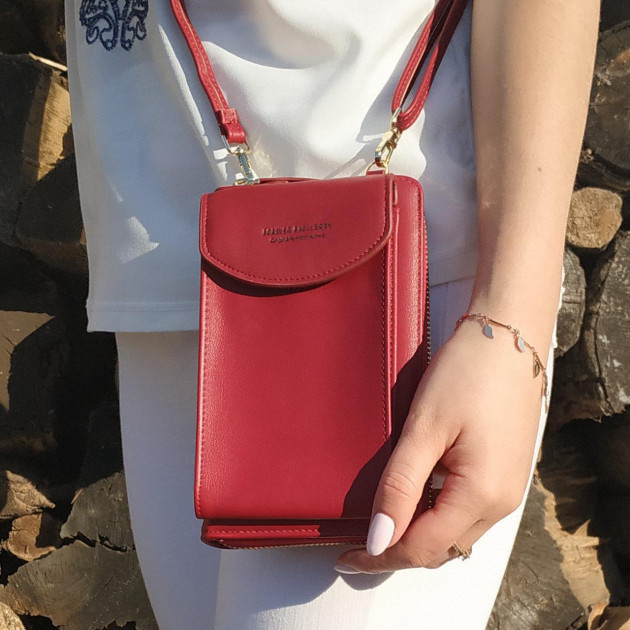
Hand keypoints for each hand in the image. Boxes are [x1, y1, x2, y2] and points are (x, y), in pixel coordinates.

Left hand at [335, 318, 547, 572]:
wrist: (509, 334)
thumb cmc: (467, 373)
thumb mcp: (424, 429)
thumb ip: (400, 486)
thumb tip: (378, 540)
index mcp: (481, 495)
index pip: (421, 548)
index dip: (380, 558)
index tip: (344, 558)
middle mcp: (502, 502)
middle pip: (441, 548)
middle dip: (398, 551)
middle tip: (356, 544)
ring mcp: (508, 488)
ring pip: (456, 532)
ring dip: (418, 534)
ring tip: (380, 523)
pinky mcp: (506, 472)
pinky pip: (468, 511)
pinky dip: (436, 515)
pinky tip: (414, 498)